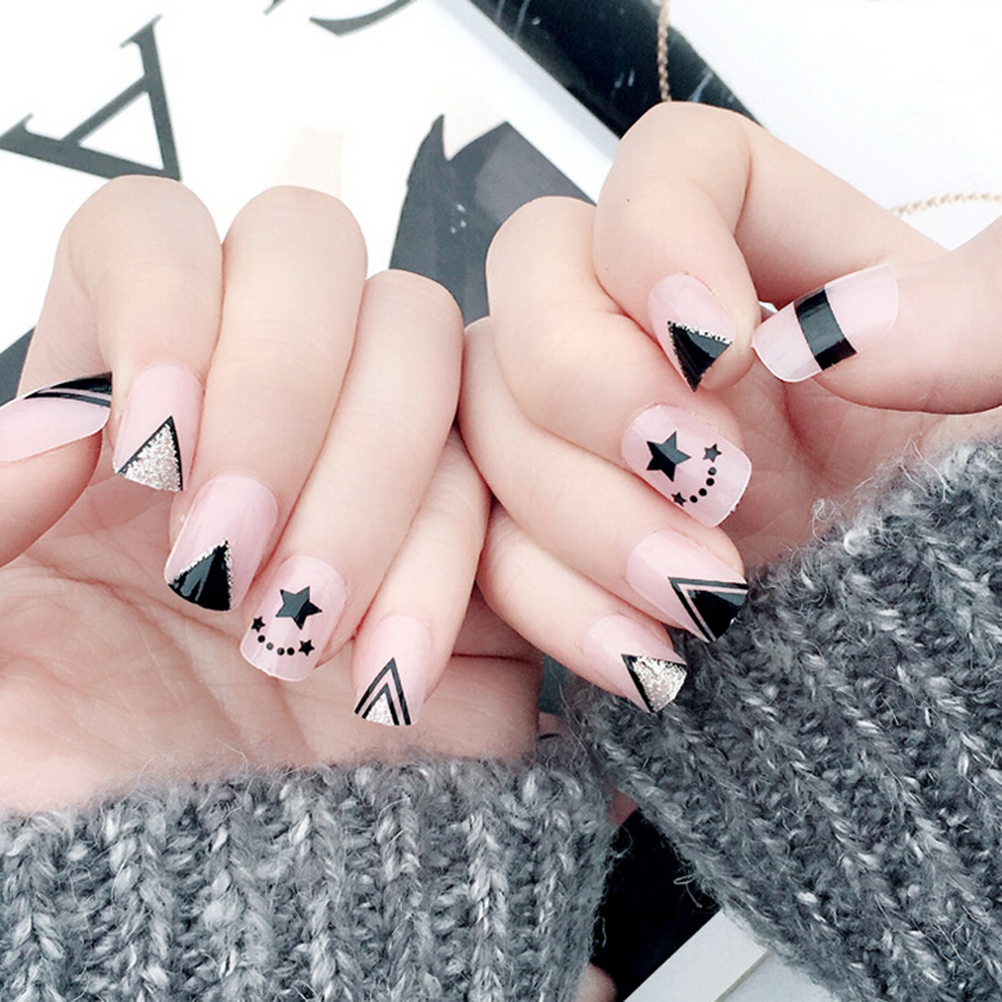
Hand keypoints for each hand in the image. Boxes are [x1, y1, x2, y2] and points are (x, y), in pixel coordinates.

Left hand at [0, 178, 538, 813]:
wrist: (194, 925)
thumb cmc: (54, 794)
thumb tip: (74, 410)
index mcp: (124, 414)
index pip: (163, 231)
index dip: (177, 296)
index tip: (158, 448)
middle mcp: (259, 415)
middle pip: (321, 258)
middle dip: (291, 394)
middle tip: (228, 560)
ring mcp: (376, 472)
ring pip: (428, 355)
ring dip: (372, 498)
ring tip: (304, 647)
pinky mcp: (470, 550)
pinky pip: (509, 489)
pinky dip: (458, 574)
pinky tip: (391, 674)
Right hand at [460, 102, 1001, 712]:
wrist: (941, 660)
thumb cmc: (985, 520)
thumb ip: (978, 320)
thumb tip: (841, 333)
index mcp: (782, 270)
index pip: (670, 165)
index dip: (657, 230)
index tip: (718, 347)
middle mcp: (668, 347)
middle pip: (533, 282)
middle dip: (587, 383)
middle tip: (696, 478)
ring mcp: (606, 450)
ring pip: (488, 421)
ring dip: (566, 510)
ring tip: (692, 594)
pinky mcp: (571, 551)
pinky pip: (491, 545)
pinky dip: (543, 601)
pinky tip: (637, 654)